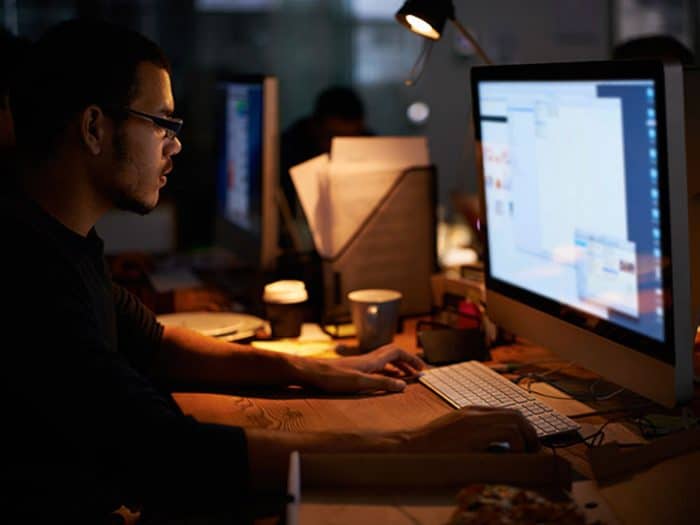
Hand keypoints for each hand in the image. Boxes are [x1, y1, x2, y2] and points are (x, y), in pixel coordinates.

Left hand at [295, 344, 424, 393]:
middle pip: (392, 354)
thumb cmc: (332, 378)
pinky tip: (383, 381)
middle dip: (407, 361)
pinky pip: (375, 367)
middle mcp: (368, 359)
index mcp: (372, 360)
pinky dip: (385, 372)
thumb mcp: (360, 384)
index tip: (423, 368)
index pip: (397, 352)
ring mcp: (360, 364)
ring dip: (397, 367)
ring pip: (384, 360)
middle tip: (417, 372)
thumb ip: (382, 384)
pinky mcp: (353, 370)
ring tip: (405, 377)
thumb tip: (403, 386)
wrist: (310, 373)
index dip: (411, 358)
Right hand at [404, 407, 539, 452]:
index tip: (526, 441)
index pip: (505, 412)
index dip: (521, 426)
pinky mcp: (475, 432)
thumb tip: (497, 447)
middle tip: (532, 448)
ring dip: (527, 438)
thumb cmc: (430, 447)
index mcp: (470, 411)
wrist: (412, 447)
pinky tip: (511, 455)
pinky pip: (508, 433)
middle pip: (515, 413)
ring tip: (526, 453)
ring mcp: (475, 420)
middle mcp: (475, 412)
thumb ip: (474, 435)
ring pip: (516, 420)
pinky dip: (517, 444)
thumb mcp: (455, 435)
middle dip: (529, 431)